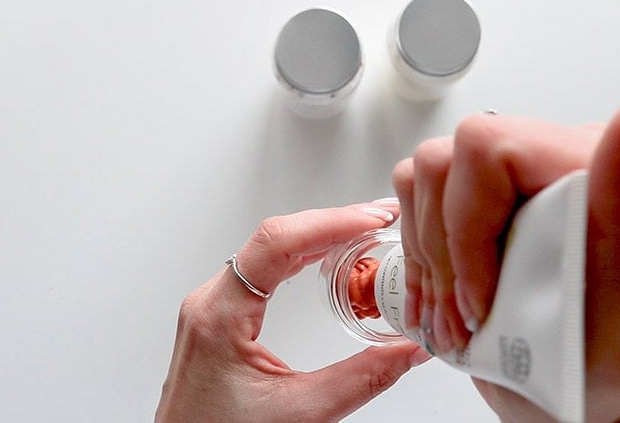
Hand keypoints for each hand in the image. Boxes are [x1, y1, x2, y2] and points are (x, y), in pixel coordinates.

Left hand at [155, 202, 430, 422]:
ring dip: (320, 233)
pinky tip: (330, 252)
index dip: (329, 223)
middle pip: (275, 236)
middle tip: (380, 217)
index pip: (275, 244)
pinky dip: (303, 253)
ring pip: (270, 247)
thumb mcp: (299, 414)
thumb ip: (362, 379)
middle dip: (333, 221)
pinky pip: (265, 266)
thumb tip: (408, 349)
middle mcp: (211, 301)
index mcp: (219, 317)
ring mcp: (215, 304)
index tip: (370, 220)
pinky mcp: (224, 313)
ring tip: (365, 228)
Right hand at [392, 88, 619, 421]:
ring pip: (420, 180)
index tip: (484, 297)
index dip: (470, 228)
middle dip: (445, 255)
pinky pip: (413, 200)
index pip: (491, 150)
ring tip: (453, 316)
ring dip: (428, 261)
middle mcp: (541, 160)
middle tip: (468, 316)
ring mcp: (500, 178)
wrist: (576, 381)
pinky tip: (437, 299)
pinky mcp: (470, 198)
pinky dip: (418, 260)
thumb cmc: (606, 354)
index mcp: (587, 168)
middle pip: (445, 164)